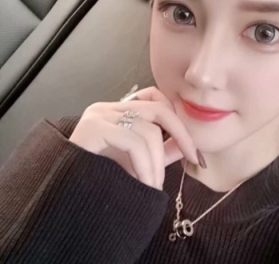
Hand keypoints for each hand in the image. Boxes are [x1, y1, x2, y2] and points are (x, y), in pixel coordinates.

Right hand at [69, 87, 199, 189]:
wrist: (66, 198)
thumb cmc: (101, 178)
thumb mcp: (139, 162)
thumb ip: (161, 152)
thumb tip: (186, 146)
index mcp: (119, 111)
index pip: (156, 99)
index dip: (178, 121)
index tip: (194, 150)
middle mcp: (108, 108)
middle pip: (157, 109)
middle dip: (181, 135)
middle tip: (194, 159)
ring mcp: (99, 115)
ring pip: (148, 129)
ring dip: (158, 163)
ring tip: (154, 185)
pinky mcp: (92, 128)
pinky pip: (132, 141)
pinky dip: (146, 166)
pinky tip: (145, 184)